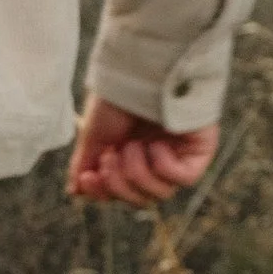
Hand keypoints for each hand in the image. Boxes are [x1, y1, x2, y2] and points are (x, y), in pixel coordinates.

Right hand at [66, 93, 217, 207]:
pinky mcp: (197, 153)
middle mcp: (152, 158)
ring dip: (138, 172)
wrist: (138, 74)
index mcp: (128, 153)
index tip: (88, 178)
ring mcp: (176, 156)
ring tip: (132, 146)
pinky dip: (164, 165)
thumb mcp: (94, 133)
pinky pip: (183, 178)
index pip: (119, 190)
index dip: (103, 191)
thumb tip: (75, 191)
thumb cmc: (116, 97)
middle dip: (119, 184)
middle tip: (110, 158)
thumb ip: (85, 163)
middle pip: (139, 198)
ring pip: (160, 193)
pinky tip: (157, 144)